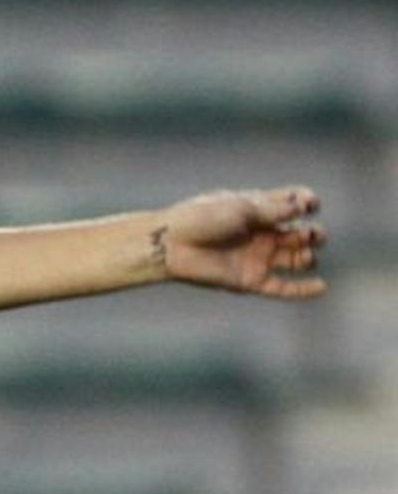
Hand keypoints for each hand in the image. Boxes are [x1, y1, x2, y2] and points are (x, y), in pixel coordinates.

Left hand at [158, 188, 324, 298]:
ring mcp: (258, 258)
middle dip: (313, 234)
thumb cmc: (202, 218)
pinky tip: (321, 287)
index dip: (308, 203)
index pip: (295, 205)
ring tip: (304, 256)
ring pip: (297, 259)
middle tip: (307, 235)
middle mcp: (262, 234)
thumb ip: (274, 209)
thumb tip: (305, 207)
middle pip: (302, 234)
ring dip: (308, 257)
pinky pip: (282, 288)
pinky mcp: (250, 280)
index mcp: (259, 210)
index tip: (309, 204)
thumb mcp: (241, 208)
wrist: (171, 244)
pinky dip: (302, 290)